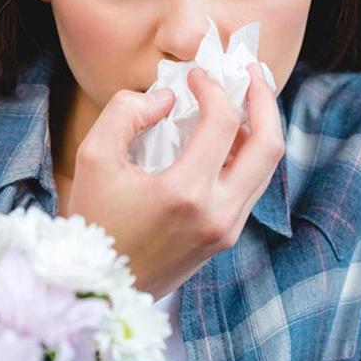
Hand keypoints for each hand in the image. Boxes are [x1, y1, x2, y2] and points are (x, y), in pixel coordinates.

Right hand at [65, 62, 285, 299]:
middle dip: (264, 99)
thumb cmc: (93, 221)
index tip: (195, 76)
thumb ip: (126, 112)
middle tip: (250, 72)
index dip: (213, 87)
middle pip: (268, 144)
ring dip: (260, 127)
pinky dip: (247, 154)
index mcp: (186, 192)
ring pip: (267, 168)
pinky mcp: (225, 238)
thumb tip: (167, 99)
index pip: (222, 122)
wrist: (99, 287)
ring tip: (244, 99)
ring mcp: (227, 229)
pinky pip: (251, 187)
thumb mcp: (93, 157)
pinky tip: (228, 136)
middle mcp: (218, 212)